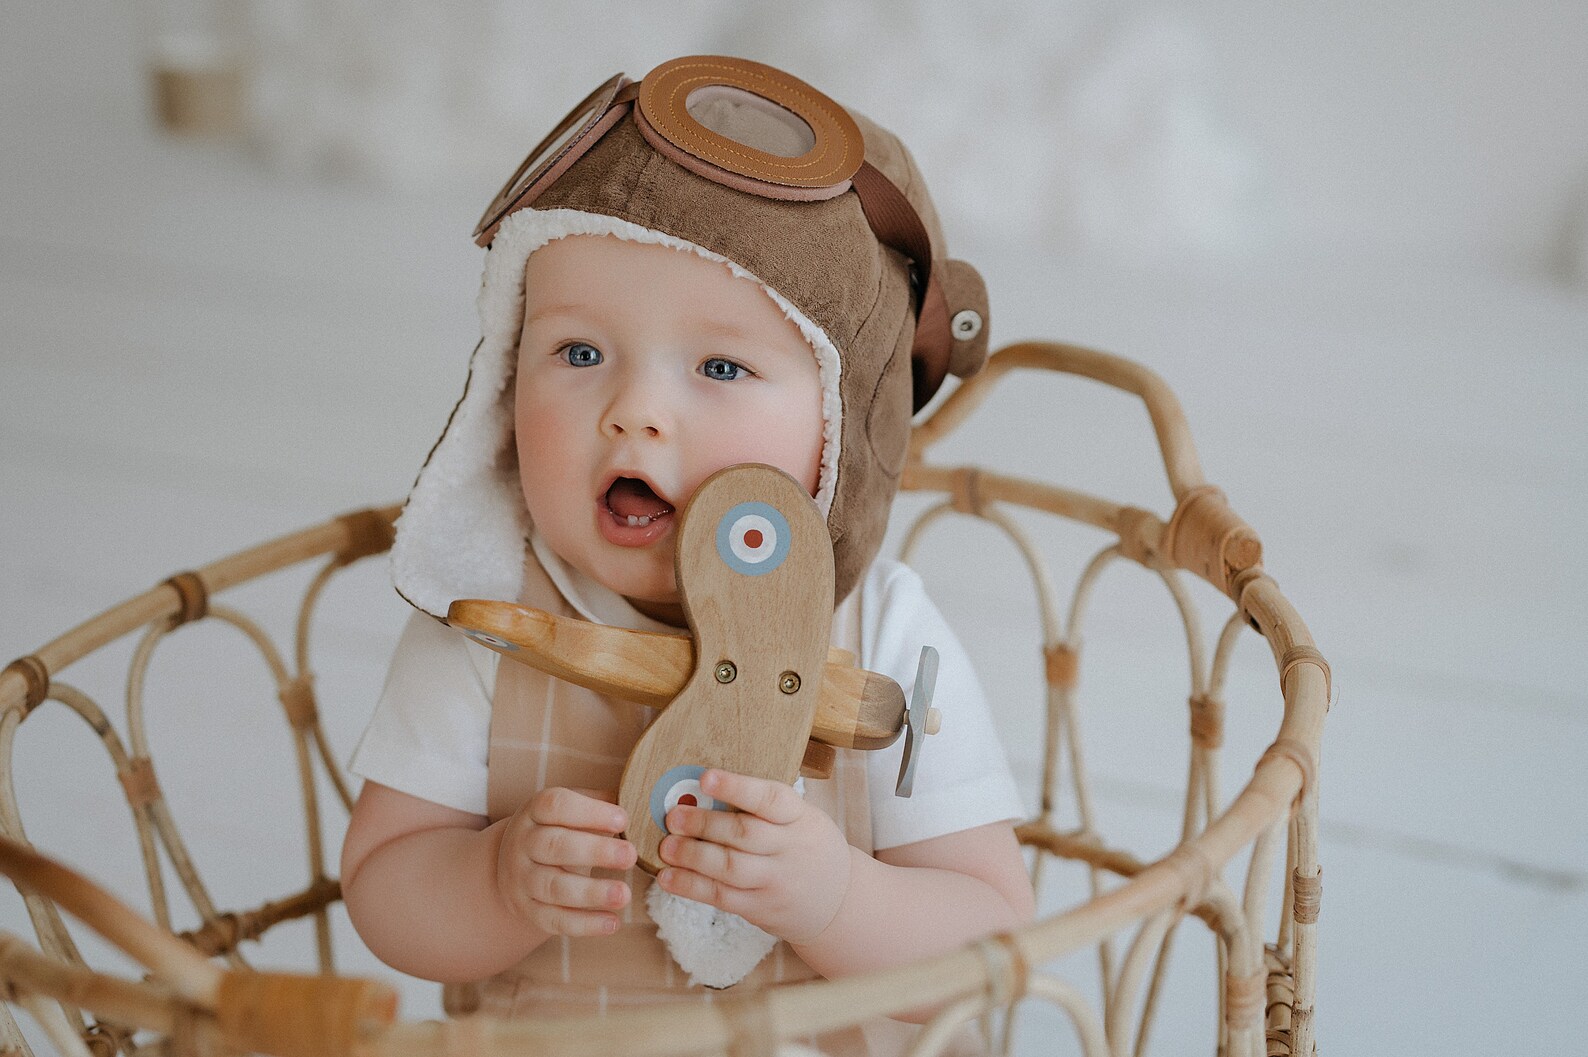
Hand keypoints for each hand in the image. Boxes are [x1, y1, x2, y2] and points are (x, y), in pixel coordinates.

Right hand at [495, 787, 637, 936]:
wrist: (515, 866)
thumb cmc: (559, 831)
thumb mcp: (572, 811)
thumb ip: (602, 805)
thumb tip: (640, 800)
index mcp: (535, 811)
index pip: (557, 806)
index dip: (590, 812)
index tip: (623, 819)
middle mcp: (523, 843)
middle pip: (555, 846)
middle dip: (595, 852)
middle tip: (631, 855)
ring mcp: (522, 879)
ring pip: (554, 887)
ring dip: (591, 893)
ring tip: (624, 895)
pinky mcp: (528, 910)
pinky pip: (555, 920)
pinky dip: (585, 924)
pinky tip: (612, 922)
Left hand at [655, 769, 853, 942]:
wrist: (839, 902)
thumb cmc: (808, 848)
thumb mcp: (802, 820)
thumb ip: (764, 808)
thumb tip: (705, 791)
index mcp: (800, 818)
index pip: (770, 798)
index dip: (737, 787)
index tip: (706, 777)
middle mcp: (790, 849)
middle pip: (744, 834)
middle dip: (704, 824)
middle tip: (673, 816)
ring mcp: (775, 881)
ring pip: (729, 868)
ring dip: (692, 856)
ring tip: (666, 846)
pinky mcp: (760, 908)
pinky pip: (721, 897)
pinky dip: (691, 886)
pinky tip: (669, 877)